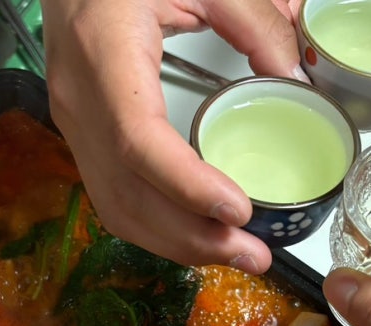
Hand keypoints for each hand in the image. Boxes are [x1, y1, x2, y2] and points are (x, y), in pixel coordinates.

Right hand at [39, 0, 305, 273]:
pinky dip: (157, 231)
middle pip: (131, 195)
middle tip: (254, 256)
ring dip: (178, 245)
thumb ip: (250, 18)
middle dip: (195, 238)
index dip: (187, 185)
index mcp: (104, 55)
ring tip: (234, 256)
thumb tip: (294, 75)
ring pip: (119, 211)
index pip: (139, 140)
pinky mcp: (83, 145)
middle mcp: (81, 106)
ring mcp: (75, 131)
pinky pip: (114, 203)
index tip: (239, 210)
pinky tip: (195, 239)